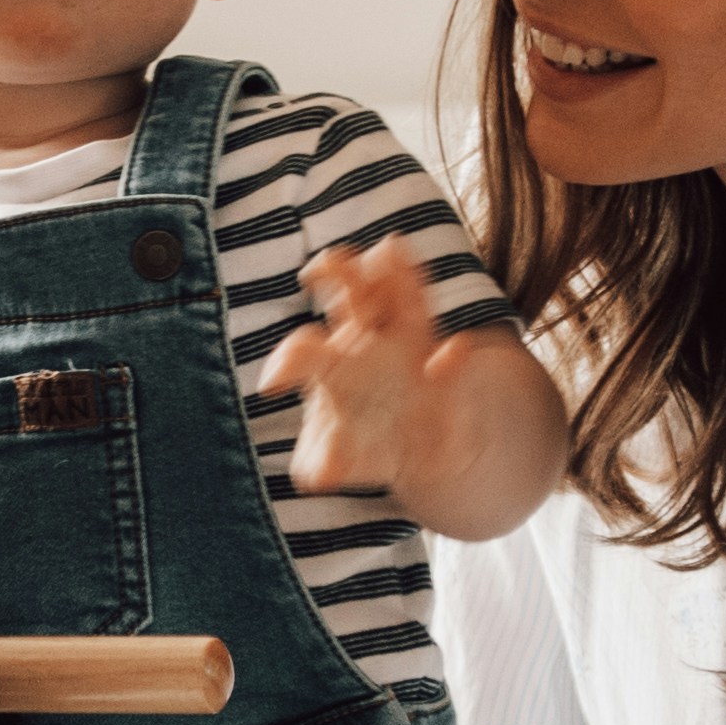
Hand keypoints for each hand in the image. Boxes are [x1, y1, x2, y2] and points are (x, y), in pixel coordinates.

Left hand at [258, 239, 484, 499]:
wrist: (419, 456)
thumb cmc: (361, 448)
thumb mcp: (331, 463)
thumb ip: (322, 464)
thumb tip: (322, 475)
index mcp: (329, 362)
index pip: (304, 347)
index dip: (288, 360)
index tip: (271, 385)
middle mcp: (369, 340)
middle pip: (352, 293)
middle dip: (339, 272)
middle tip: (320, 268)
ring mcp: (412, 347)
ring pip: (406, 298)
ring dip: (399, 275)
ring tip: (390, 249)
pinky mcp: (449, 373)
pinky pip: (454, 358)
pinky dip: (454, 359)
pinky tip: (450, 354)